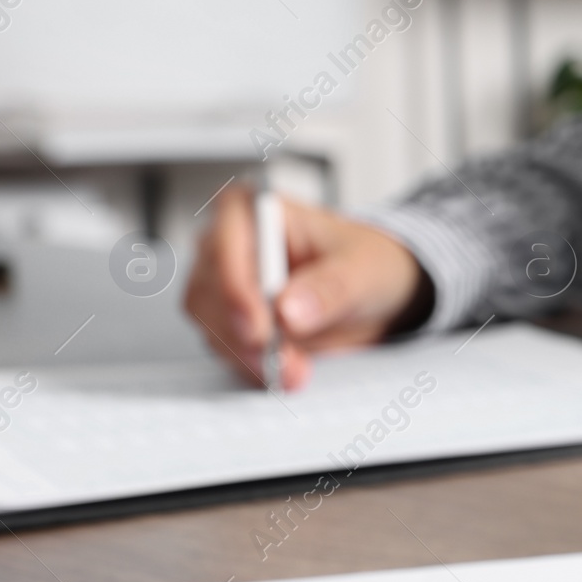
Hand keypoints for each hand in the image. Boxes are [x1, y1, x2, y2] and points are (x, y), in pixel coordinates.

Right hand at [184, 186, 427, 389]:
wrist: (371, 292)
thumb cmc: (365, 262)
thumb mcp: (362, 270)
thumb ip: (329, 288)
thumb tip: (288, 312)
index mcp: (252, 210)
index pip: (224, 247)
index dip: (236, 291)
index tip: (260, 329)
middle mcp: (228, 245)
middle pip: (210, 292)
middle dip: (247, 335)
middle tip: (287, 363)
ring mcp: (223, 285)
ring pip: (213, 326)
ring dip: (251, 356)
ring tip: (296, 370)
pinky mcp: (230, 321)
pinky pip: (226, 349)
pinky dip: (253, 366)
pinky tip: (286, 370)